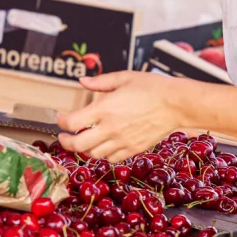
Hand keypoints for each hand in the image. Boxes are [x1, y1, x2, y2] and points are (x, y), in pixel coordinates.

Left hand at [57, 72, 181, 161]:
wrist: (176, 104)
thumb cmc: (153, 88)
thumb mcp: (124, 78)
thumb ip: (100, 82)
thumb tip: (83, 81)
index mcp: (105, 109)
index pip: (72, 122)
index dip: (61, 121)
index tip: (60, 118)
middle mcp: (110, 128)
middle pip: (78, 145)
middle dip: (65, 142)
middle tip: (63, 137)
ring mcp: (122, 141)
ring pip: (93, 154)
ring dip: (84, 149)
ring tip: (83, 141)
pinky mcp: (133, 149)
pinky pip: (111, 158)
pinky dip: (103, 154)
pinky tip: (103, 146)